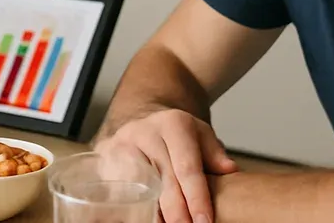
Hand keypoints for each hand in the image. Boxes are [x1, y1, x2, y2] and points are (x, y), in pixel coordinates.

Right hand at [94, 108, 237, 222]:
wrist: (141, 121)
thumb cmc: (176, 136)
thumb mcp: (200, 136)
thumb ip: (215, 153)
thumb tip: (229, 170)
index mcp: (173, 125)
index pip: (187, 167)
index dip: (196, 197)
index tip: (204, 221)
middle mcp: (145, 132)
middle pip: (162, 181)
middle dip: (177, 212)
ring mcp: (121, 145)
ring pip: (138, 187)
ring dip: (153, 213)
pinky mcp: (104, 157)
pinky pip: (118, 189)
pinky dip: (131, 208)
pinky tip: (143, 218)